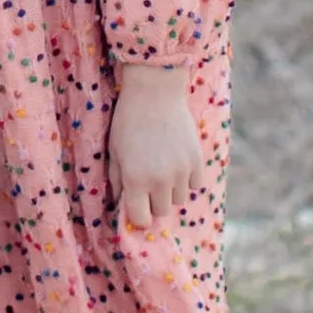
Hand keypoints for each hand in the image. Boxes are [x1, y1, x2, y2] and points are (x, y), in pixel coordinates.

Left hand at [108, 67, 200, 230]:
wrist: (154, 93)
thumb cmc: (128, 121)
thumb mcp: (114, 152)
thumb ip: (118, 181)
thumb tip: (121, 203)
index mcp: (135, 180)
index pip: (141, 219)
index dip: (138, 216)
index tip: (138, 207)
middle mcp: (160, 180)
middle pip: (162, 211)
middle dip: (154, 201)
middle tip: (149, 182)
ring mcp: (181, 171)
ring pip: (179, 199)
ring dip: (171, 189)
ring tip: (163, 166)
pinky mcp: (197, 160)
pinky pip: (196, 184)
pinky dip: (188, 178)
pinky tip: (178, 161)